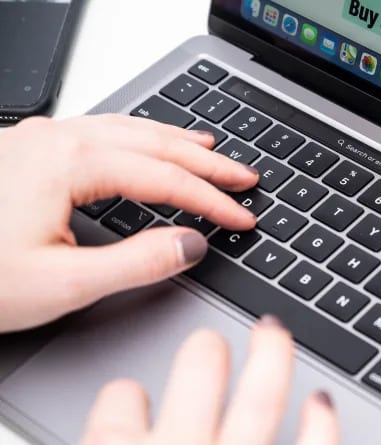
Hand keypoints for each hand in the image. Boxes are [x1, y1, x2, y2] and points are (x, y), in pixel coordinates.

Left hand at [0, 115, 259, 331]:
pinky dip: (142, 137)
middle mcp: (57, 139)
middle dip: (207, 162)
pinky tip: (151, 142)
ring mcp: (41, 139)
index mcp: (68, 163)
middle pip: (154, 142)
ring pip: (129, 129)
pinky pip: (103, 131)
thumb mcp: (63, 283)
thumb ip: (138, 262)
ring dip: (177, 142)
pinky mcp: (31, 149)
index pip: (164, 177)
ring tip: (213, 150)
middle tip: (246, 177)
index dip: (211, 199)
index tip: (242, 216)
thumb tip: (191, 244)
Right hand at [82, 316, 338, 444]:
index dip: (124, 397)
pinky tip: (322, 401)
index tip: (130, 394)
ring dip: (269, 359)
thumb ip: (110, 443)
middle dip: (205, 351)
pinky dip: (321, 423)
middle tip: (209, 341)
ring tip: (270, 332)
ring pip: (258, 402)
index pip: (117, 414)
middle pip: (196, 380)